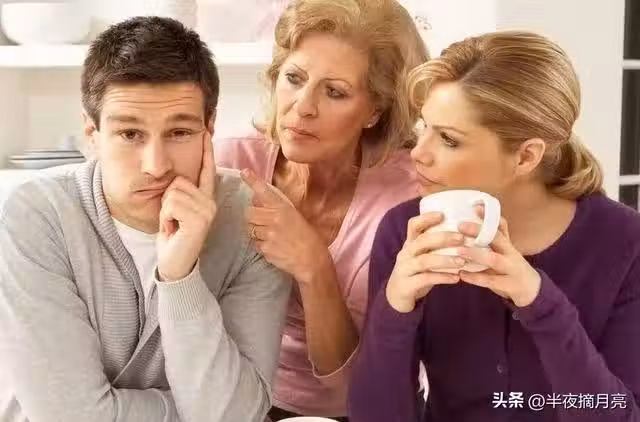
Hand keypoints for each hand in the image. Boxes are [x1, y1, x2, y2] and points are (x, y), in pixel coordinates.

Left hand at [157, 132, 216, 280]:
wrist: (173, 263)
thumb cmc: (172, 237)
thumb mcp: (173, 210)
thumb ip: (177, 193)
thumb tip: (174, 176)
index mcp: (205, 199)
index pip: (207, 171)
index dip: (207, 152)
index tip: (206, 132)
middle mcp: (210, 203)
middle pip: (179, 180)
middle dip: (167, 198)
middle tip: (172, 219)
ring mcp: (207, 212)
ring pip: (173, 192)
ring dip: (165, 209)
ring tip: (172, 224)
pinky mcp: (199, 221)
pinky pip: (172, 204)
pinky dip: (166, 217)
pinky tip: (173, 229)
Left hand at [240, 168, 330, 284]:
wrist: (312, 260)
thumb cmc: (307, 238)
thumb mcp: (295, 217)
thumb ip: (276, 208)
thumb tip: (256, 200)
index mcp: (284, 208)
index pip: (264, 191)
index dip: (253, 181)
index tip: (244, 172)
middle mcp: (274, 219)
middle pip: (249, 213)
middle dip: (253, 218)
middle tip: (263, 224)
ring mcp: (269, 234)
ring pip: (250, 229)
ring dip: (257, 232)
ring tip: (272, 237)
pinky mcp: (265, 248)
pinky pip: (255, 244)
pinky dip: (261, 245)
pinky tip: (274, 247)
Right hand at [385, 212, 466, 312]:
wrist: (396, 296)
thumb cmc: (416, 272)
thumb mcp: (421, 256)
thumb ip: (435, 247)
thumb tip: (465, 235)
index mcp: (410, 244)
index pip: (413, 225)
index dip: (426, 218)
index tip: (443, 214)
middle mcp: (405, 254)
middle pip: (421, 241)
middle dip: (442, 238)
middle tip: (462, 238)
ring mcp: (404, 269)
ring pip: (424, 261)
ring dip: (445, 260)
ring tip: (462, 261)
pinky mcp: (406, 285)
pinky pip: (425, 279)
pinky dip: (442, 278)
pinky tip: (456, 278)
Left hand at [456, 208, 540, 306]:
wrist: (530, 289)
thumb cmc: (510, 265)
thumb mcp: (505, 249)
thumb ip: (495, 235)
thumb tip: (479, 213)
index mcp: (507, 243)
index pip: (500, 225)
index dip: (489, 216)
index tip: (475, 206)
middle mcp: (511, 253)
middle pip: (497, 238)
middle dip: (479, 231)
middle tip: (460, 226)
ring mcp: (511, 269)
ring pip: (494, 259)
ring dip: (476, 254)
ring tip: (459, 251)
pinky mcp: (508, 285)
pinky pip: (490, 281)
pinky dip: (475, 278)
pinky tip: (462, 274)